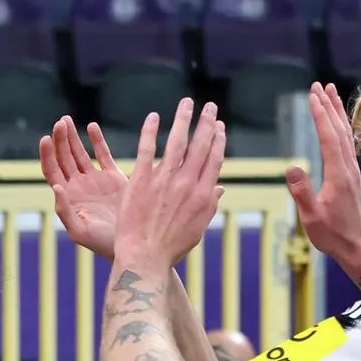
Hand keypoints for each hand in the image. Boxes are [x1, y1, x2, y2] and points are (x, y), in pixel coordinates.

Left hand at [39, 118, 127, 258]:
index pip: (51, 170)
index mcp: (67, 197)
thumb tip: (56, 187)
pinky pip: (103, 154)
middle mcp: (78, 187)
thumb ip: (65, 211)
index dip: (47, 154)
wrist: (132, 243)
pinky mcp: (114, 177)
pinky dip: (97, 140)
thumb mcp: (80, 231)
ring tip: (66, 120)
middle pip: (63, 157)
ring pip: (79, 153)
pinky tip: (91, 126)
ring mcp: (95, 181)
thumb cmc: (103, 244)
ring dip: (72, 137)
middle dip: (59, 139)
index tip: (46, 138)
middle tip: (60, 123)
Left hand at [114, 98, 225, 268]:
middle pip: (200, 146)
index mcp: (203, 194)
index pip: (214, 159)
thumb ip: (208, 205)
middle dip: (207, 123)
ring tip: (187, 103)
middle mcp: (186, 183)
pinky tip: (154, 117)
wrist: (145, 256)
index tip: (219, 126)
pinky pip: (146, 149)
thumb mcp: (197, 228)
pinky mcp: (141, 180)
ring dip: (183, 119)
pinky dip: (150, 131)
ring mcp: (164, 180)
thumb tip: (219, 188)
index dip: (218, 140)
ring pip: (176, 142)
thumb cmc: (171, 247)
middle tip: (210, 107)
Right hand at [284, 84, 360, 283]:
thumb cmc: (332, 234)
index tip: (313, 95)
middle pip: (339, 130)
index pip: (329, 138)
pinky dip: (342, 126)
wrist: (356, 245)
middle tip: (319, 85)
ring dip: (337, 112)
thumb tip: (291, 167)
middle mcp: (348, 168)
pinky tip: (338, 122)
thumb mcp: (311, 217)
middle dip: (329, 105)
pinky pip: (348, 143)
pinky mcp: (352, 175)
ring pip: (346, 134)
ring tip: (331, 93)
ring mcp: (352, 170)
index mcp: (338, 175)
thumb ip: (302, 192)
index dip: (320, 115)